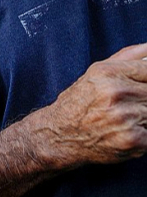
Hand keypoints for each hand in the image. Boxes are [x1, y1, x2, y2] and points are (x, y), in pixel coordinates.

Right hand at [46, 43, 146, 166]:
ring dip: (145, 117)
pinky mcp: (133, 139)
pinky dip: (144, 134)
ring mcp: (125, 117)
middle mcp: (116, 92)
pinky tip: (127, 132)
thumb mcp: (96, 73)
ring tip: (126, 119)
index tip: (142, 85)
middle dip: (145, 100)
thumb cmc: (78, 103)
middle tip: (131, 104)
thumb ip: (127, 57)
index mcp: (107, 73)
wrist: (58, 136)